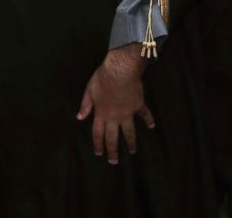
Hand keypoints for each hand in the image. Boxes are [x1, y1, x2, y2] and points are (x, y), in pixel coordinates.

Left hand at [76, 44, 154, 163]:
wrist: (121, 70)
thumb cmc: (103, 78)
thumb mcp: (89, 90)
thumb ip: (85, 105)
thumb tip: (80, 117)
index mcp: (100, 113)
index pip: (97, 133)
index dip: (98, 144)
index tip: (99, 154)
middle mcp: (114, 116)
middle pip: (112, 138)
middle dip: (113, 151)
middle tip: (114, 162)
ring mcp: (127, 112)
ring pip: (129, 132)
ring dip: (130, 142)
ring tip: (132, 151)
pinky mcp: (137, 105)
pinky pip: (144, 114)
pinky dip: (148, 120)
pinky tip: (152, 126)